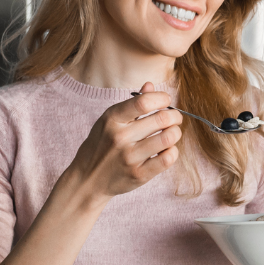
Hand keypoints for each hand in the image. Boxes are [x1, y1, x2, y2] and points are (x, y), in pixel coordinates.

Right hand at [68, 82, 183, 197]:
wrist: (88, 178)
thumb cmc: (101, 145)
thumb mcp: (109, 120)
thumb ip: (131, 103)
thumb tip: (150, 85)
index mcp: (112, 119)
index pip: (144, 101)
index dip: (162, 98)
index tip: (165, 101)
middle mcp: (120, 137)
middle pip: (162, 119)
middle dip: (175, 116)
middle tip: (175, 118)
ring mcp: (129, 157)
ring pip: (168, 138)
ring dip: (176, 133)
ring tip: (171, 133)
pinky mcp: (139, 174)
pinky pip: (167, 159)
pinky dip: (173, 151)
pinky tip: (167, 149)